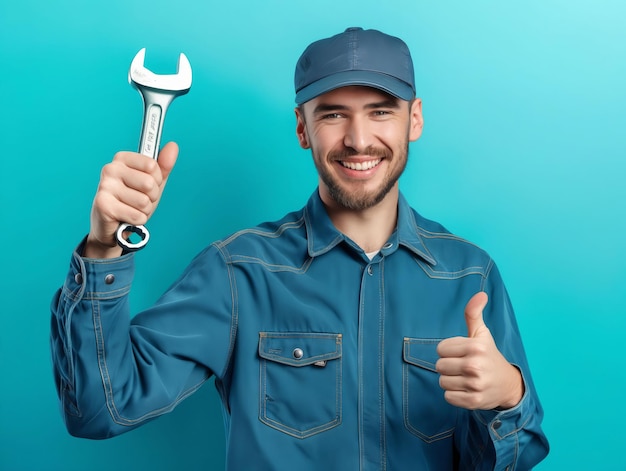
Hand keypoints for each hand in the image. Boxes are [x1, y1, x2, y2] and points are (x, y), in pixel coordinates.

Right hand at [84, 142, 178, 257]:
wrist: (114, 227)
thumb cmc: (133, 202)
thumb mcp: (152, 184)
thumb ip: (163, 166)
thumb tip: (173, 146)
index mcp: (122, 159)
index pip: (152, 165)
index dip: (156, 180)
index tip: (145, 186)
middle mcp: (110, 169)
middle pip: (149, 184)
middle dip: (151, 197)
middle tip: (138, 201)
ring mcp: (105, 186)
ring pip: (144, 201)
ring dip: (143, 211)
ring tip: (131, 209)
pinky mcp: (103, 205)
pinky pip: (137, 215)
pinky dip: (137, 221)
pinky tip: (126, 218)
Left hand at [436, 292, 523, 409]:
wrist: (507, 384)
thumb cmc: (489, 355)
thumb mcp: (481, 333)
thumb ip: (474, 313)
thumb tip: (480, 294)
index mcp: (475, 347)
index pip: (441, 349)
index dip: (449, 350)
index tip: (462, 353)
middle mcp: (475, 366)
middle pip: (439, 366)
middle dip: (448, 365)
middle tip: (463, 366)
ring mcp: (474, 385)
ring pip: (442, 382)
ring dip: (451, 380)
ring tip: (465, 378)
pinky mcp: (473, 401)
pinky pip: (448, 396)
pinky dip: (454, 394)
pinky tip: (466, 389)